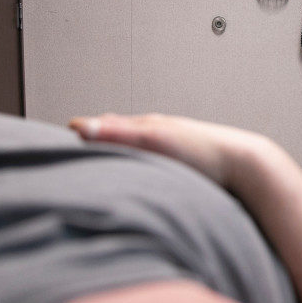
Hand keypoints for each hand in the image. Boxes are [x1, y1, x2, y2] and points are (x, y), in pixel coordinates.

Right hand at [70, 113, 268, 188]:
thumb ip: (118, 134)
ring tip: (98, 163)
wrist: (244, 165)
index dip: (80, 133)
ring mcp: (168, 149)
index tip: (57, 144)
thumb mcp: (155, 139)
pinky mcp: (180, 167)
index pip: (101, 125)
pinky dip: (135, 167)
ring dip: (115, 154)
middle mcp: (155, 133)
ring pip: (132, 149)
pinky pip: (149, 164)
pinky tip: (137, 177)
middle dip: (93, 141)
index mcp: (145, 125)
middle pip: (115, 135)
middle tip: (69, 152)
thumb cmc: (204, 151)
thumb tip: (78, 127)